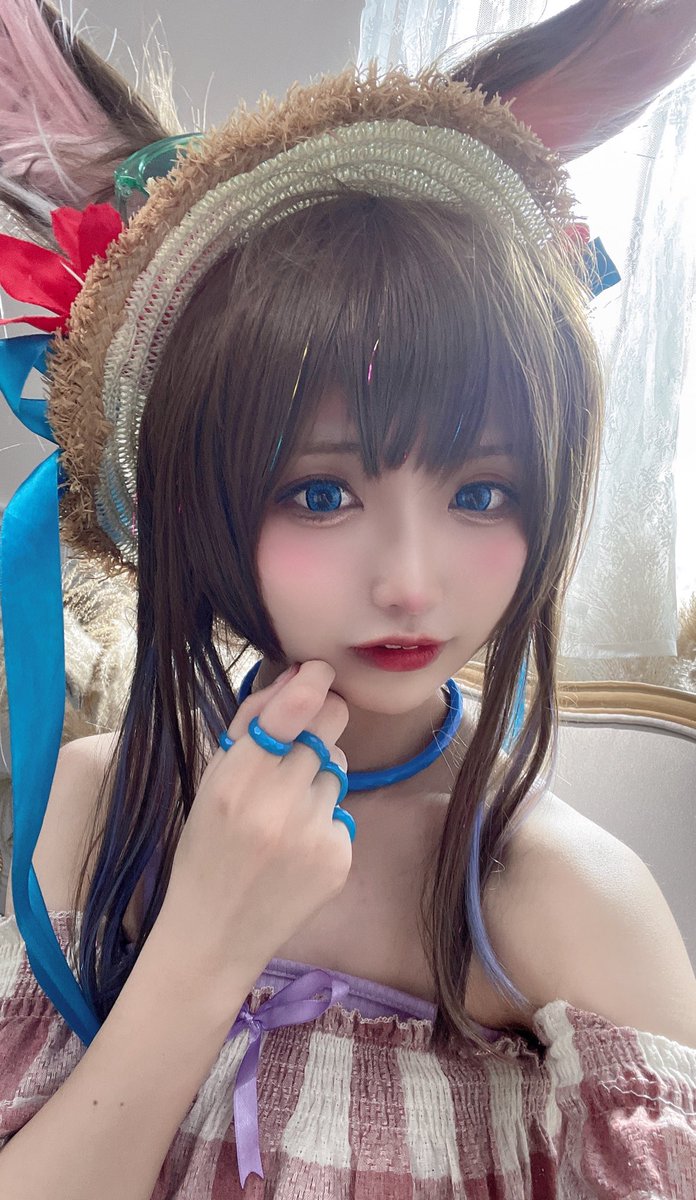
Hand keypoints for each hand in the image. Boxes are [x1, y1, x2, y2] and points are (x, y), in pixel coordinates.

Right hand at [151, 660, 350, 996]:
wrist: (214, 933)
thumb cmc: (207, 847)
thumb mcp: (212, 780)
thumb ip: (251, 724)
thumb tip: (297, 675)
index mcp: (236, 780)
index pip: (293, 709)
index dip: (313, 680)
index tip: (319, 671)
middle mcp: (277, 805)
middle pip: (331, 725)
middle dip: (323, 719)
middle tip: (307, 734)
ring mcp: (312, 834)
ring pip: (338, 767)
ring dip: (318, 776)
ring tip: (285, 809)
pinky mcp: (338, 859)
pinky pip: (343, 812)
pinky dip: (324, 819)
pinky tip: (297, 846)